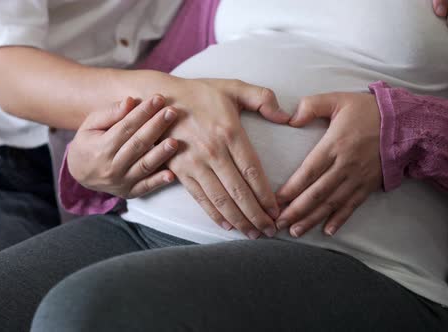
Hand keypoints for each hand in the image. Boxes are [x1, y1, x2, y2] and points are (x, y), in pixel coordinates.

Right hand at [68, 95, 178, 197]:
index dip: (143, 113)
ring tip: (175, 141)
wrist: (80, 173)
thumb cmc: (88, 143)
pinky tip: (171, 174)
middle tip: (172, 112)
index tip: (158, 99)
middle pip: (138, 144)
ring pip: (144, 166)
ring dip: (161, 154)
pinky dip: (158, 181)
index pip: (126, 127)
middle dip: (156, 127)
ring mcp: (121, 181)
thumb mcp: (90, 125)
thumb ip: (109, 113)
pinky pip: (145, 187)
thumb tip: (130, 101)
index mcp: (101, 148)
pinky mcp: (129, 192)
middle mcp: (111, 167)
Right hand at [164, 78, 289, 238]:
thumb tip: (288, 116)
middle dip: (256, 215)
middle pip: (239, 191)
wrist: (159, 98)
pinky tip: (228, 226)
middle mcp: (212, 151)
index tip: (277, 211)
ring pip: (220, 200)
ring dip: (239, 220)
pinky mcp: (179, 171)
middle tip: (271, 231)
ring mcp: (194, 163)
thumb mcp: (233, 87)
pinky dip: (215, 215)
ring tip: (254, 234)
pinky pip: (200, 198)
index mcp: (229, 132)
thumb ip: (263, 98)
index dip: (266, 195)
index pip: (253, 171)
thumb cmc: (200, 94)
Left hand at [275, 93, 382, 236]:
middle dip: (296, 211)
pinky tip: (327, 231)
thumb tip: (291, 119)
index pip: (308, 172)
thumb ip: (312, 106)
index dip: (291, 189)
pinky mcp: (369, 186)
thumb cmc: (368, 110)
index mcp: (334, 145)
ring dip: (312, 219)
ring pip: (331, 203)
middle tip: (278, 223)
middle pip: (317, 193)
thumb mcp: (338, 99)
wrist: (406, 124)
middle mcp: (345, 165)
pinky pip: (352, 206)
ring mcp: (358, 178)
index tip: (275, 200)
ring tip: (295, 232)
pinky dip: (340, 220)